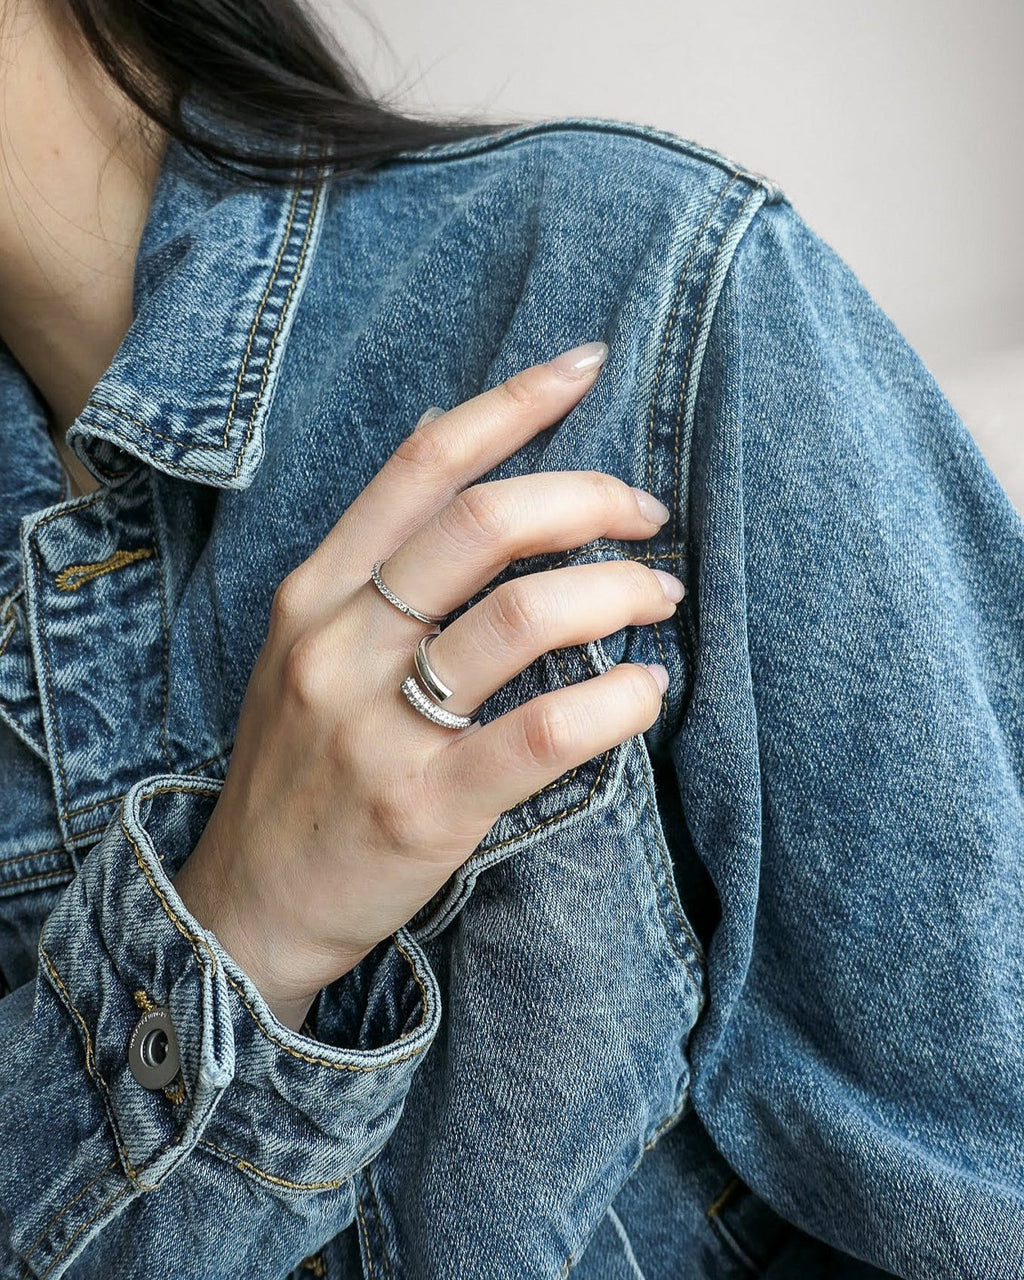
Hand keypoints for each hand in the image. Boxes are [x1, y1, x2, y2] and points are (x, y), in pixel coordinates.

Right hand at [171, 341, 683, 1030]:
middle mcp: (341, 644)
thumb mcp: (309, 647)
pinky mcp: (425, 807)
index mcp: (317, 591)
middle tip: (648, 517)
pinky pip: (543, 733)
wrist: (253, 903)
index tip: (588, 365)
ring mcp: (378, 727)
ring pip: (524, 617)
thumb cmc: (302, 767)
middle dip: (590, 498)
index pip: (423, 463)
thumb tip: (455, 445)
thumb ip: (378, 561)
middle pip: (484, 524)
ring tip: (659, 599)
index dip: (514, 401)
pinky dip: (615, 701)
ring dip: (619, 593)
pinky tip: (645, 692)